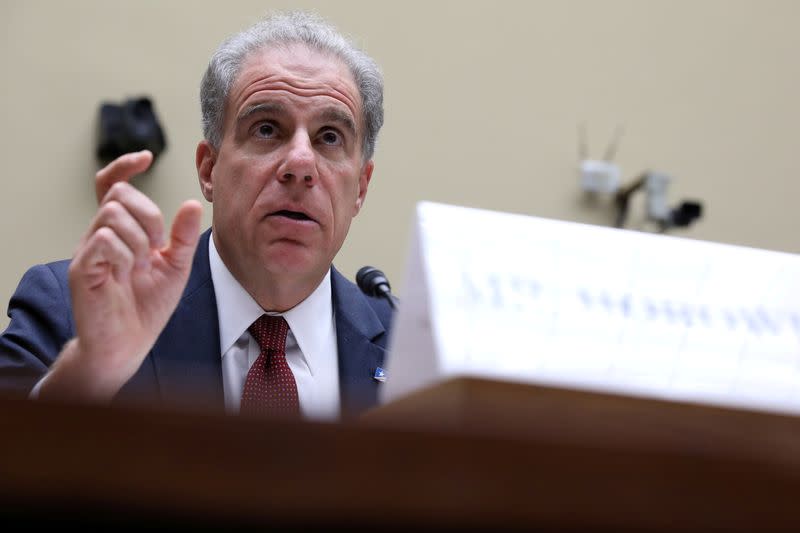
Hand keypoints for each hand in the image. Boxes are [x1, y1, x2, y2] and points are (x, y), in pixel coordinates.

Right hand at [40, 151, 202, 401]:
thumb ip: (183, 236)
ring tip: (141, 266)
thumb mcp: (176, 266)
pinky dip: (125, 254)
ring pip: (112, 214)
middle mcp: (100, 234)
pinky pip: (103, 240)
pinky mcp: (81, 268)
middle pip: (119, 195)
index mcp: (122, 231)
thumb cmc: (148, 305)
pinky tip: (127, 274)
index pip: (113, 185)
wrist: (130, 343)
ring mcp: (88, 250)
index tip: (145, 157)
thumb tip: (193, 203)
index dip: (124, 166)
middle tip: (157, 247)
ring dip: (139, 239)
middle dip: (148, 215)